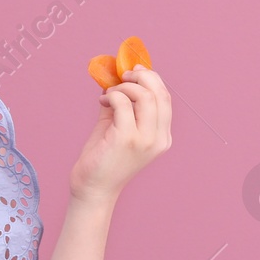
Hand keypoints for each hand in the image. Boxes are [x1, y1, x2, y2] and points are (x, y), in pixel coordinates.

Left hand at [70, 67, 171, 206]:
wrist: (93, 188)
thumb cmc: (105, 156)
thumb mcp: (120, 125)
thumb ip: (124, 103)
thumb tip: (118, 75)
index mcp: (162, 137)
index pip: (166, 98)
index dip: (151, 78)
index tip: (134, 71)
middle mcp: (159, 139)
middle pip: (160, 93)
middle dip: (141, 77)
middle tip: (122, 76)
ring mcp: (144, 140)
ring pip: (144, 95)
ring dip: (123, 87)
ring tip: (109, 94)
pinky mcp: (126, 139)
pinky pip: (122, 103)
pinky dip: (111, 95)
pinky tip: (102, 101)